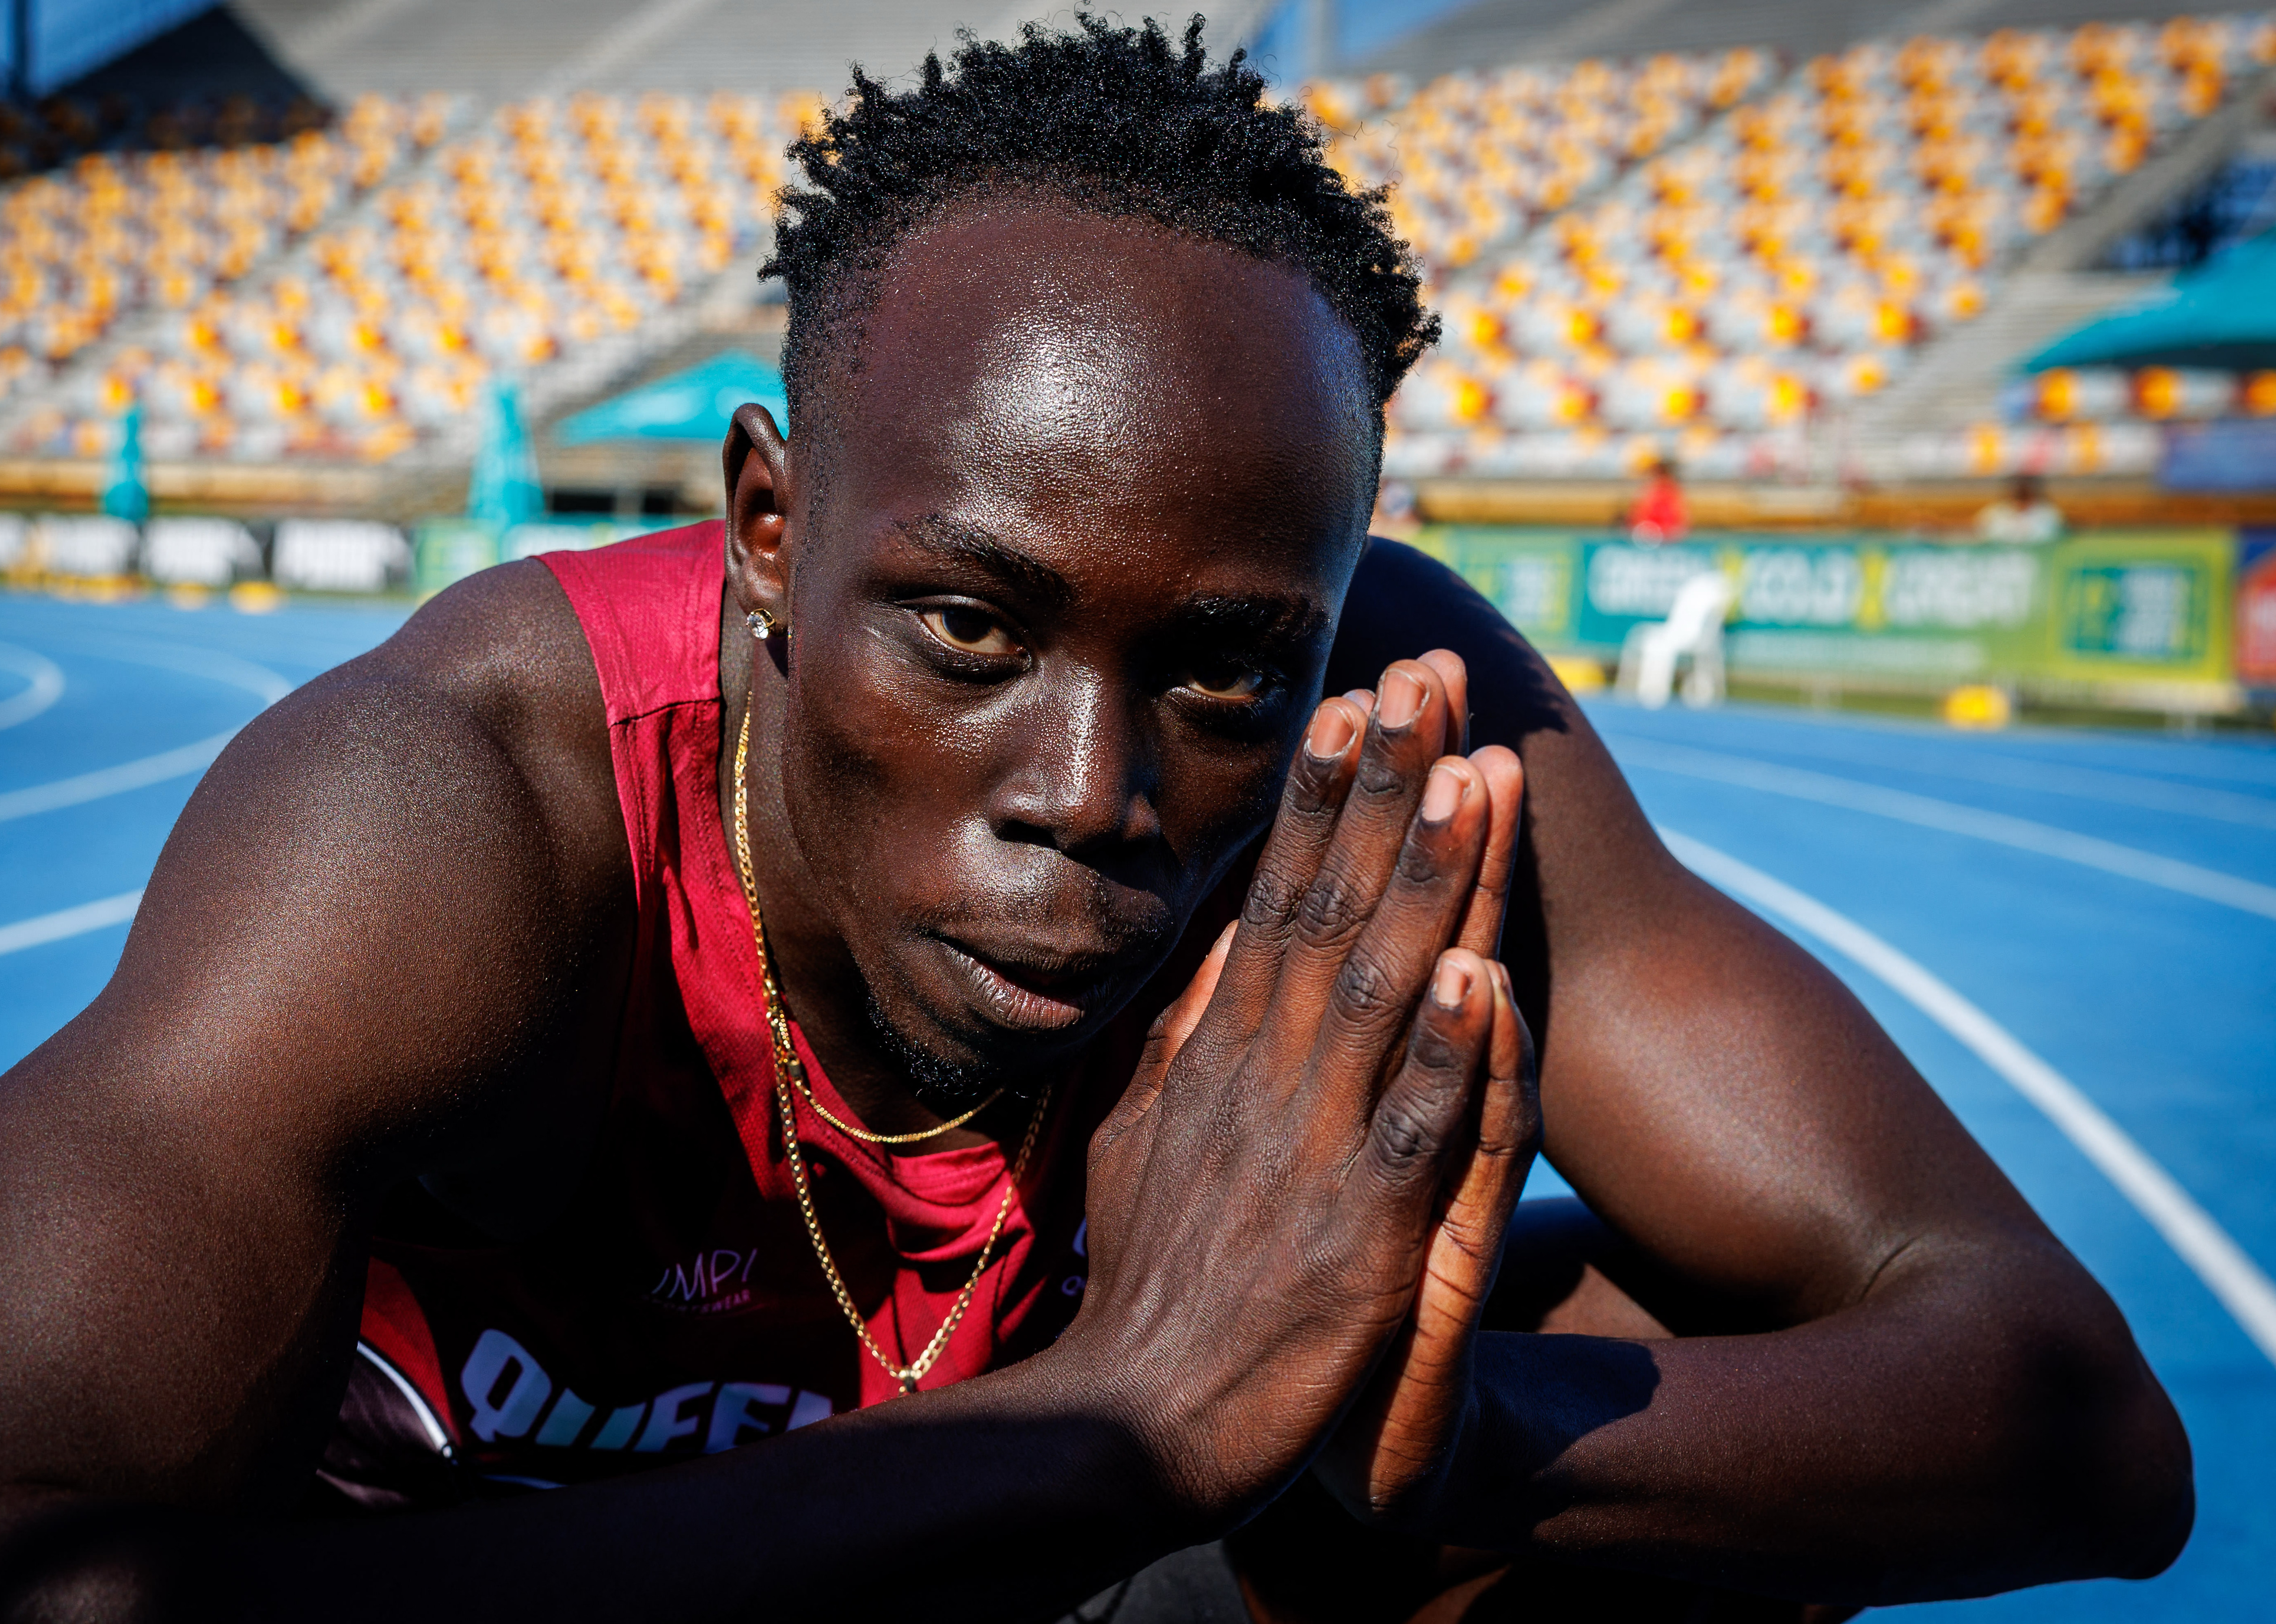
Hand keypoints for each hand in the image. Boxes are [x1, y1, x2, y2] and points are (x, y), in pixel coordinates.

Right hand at [1061, 653, 1522, 1531]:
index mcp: (1223, 1058)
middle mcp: (1266, 1080)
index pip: (1274, 898)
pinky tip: (1480, 978)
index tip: (1350, 700)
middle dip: (1379, 790)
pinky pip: (1410, 1133)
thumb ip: (1179, 1042)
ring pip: (1378, 991)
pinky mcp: (1360, 1236)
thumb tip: (1208, 947)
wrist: (1138, 1422)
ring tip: (1469, 776)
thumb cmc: (1155, 1285)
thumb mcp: (1143, 1138)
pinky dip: (1442, 1056)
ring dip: (1426, 884)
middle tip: (1424, 677)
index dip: (1316, 798)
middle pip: (1330, 909)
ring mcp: (1313, 1151)